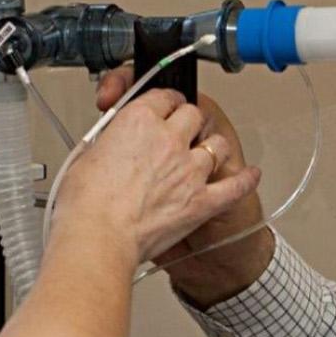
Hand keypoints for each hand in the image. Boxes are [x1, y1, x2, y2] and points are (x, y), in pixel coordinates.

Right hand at [55, 88, 261, 264]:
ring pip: (217, 145)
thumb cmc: (85, 205)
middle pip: (193, 115)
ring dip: (212, 148)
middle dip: (187, 121)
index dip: (163, 102)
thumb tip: (111, 145)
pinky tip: (250, 175)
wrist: (97, 240)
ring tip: (206, 155)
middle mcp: (169, 139)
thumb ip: (108, 142)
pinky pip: (234, 187)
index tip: (161, 107)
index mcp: (139, 120)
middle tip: (179, 131)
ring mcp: (190, 170)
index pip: (163, 96)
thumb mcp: (84, 156)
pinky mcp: (202, 202)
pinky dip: (245, 180)